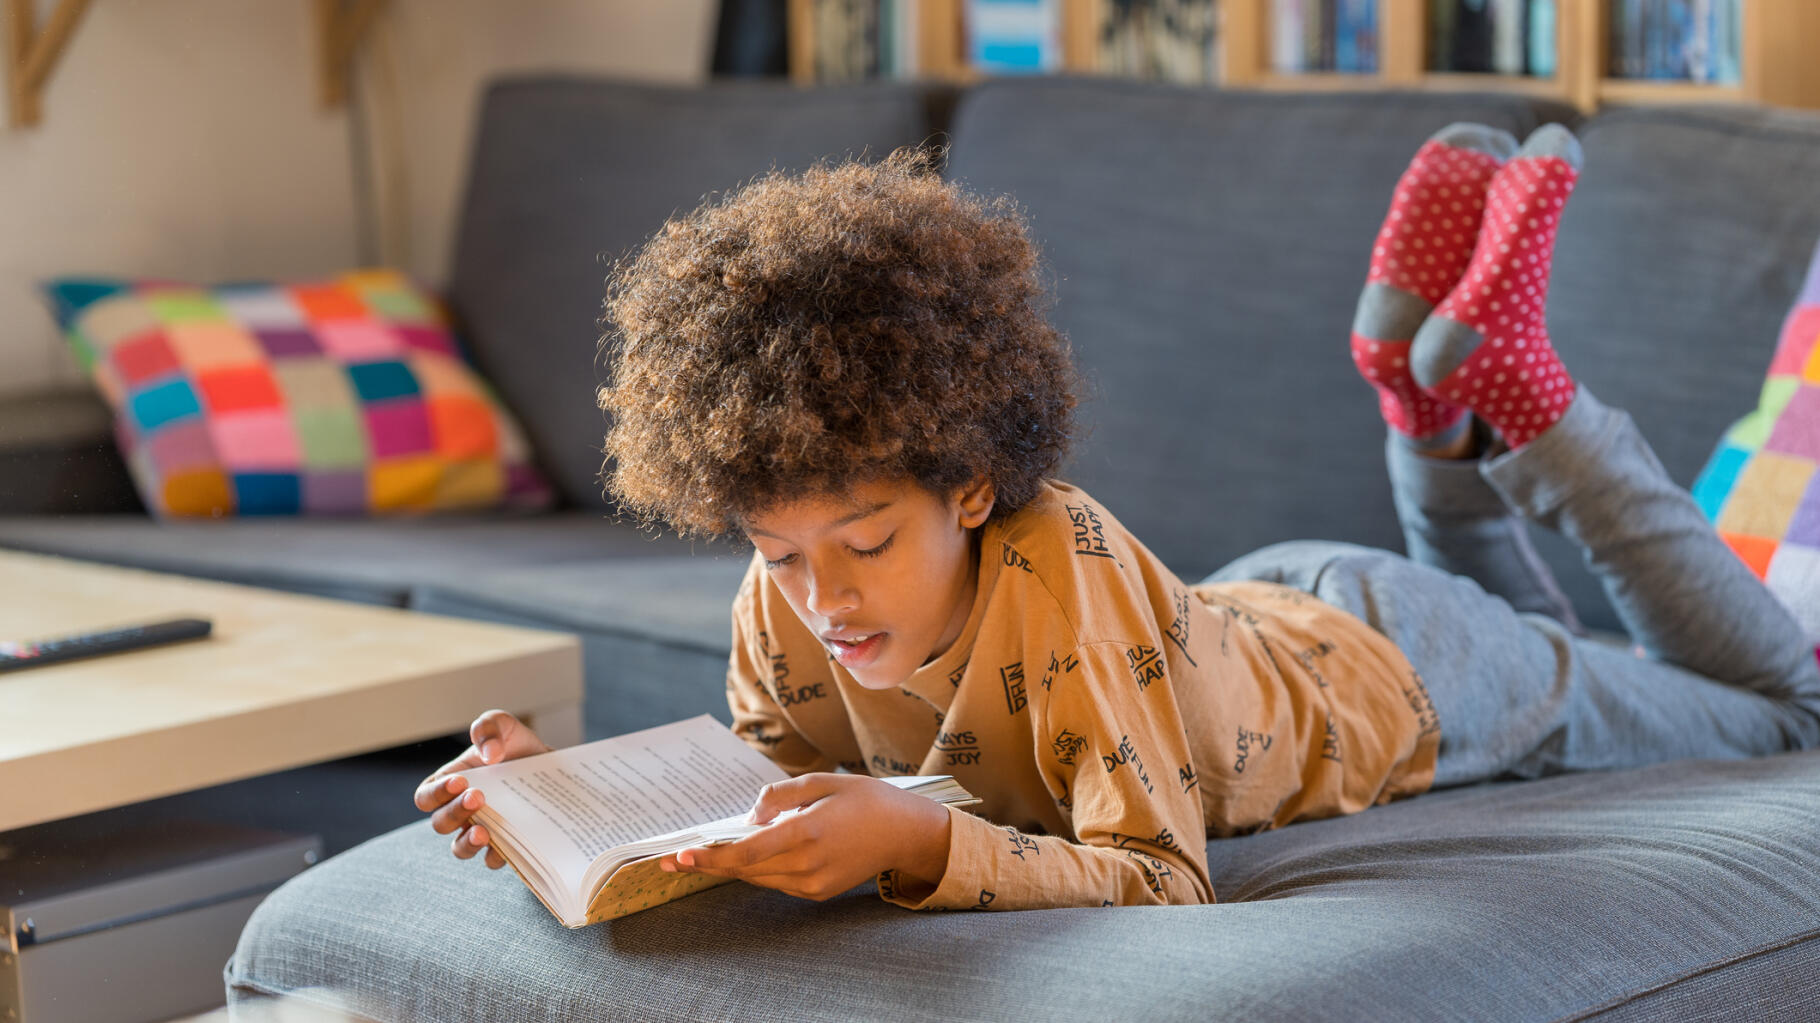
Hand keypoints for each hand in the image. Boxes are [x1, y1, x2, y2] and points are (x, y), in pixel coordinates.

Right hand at [412, 709, 551, 868]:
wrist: (551, 765)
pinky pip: (493, 859)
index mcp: (450, 783)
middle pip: (440, 823)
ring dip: (467, 843)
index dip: (436, 794)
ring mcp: (481, 828)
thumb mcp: (503, 725)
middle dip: (455, 812)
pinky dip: (498, 855)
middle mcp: (460, 811)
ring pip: (460, 849)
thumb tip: (490, 754)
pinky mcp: (505, 843)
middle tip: (478, 797)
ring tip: (484, 833)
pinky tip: (510, 845)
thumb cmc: (516, 745)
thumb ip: (488, 727)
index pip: (426, 797)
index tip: (459, 782)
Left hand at [658, 773, 951, 901]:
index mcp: (808, 832)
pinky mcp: (818, 893)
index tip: (681, 855)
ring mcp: (813, 884)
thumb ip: (781, 795)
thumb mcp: (823, 781)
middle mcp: (808, 865)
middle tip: (672, 859)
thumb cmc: (866, 800)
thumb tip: (750, 815)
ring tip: (706, 852)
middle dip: (709, 862)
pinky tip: (755, 853)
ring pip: (758, 877)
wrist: (905, 833)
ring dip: (733, 864)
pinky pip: (777, 881)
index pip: (747, 851)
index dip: (711, 856)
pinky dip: (760, 868)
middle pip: (745, 868)